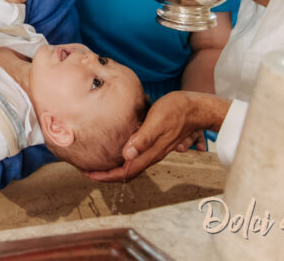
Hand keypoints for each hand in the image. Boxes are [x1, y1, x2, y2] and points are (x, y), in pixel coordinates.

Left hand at [83, 91, 230, 181]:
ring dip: (114, 166)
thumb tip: (126, 155)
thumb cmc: (176, 111)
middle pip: (126, 172)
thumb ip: (142, 139)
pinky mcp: (154, 141)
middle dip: (106, 174)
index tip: (89, 175)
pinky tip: (115, 150)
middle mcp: (152, 154)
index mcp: (151, 153)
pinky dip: (122, 157)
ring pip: (131, 165)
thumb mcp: (156, 122)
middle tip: (87, 171)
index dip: (106, 176)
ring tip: (98, 163)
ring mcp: (154, 149)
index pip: (125, 172)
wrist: (196, 108)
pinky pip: (136, 155)